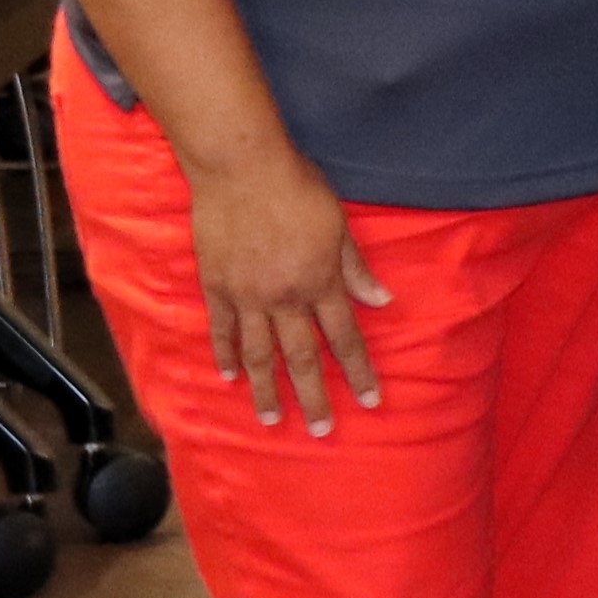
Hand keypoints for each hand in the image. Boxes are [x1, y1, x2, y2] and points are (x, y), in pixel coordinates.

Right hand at [191, 146, 388, 433]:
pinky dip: (226, 355)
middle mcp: (284, 297)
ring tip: (272, 419)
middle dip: (315, 397)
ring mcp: (247, 295)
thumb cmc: (297, 186)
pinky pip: (222, 330)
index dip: (359, 371)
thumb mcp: (338, 223)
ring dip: (267, 391)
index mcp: (319, 281)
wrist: (240, 166)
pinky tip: (230, 377)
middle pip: (303, 357)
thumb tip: (382, 300)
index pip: (345, 338)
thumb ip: (355, 267)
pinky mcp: (216, 285)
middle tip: (322, 432)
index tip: (371, 400)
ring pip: (260, 354)